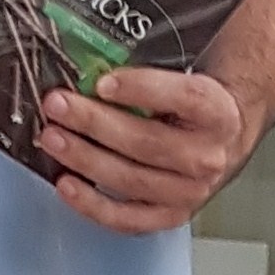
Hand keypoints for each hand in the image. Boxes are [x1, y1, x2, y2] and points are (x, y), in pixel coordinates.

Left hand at [36, 68, 255, 234]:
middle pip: (147, 142)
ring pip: (132, 180)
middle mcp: (207, 156)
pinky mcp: (170, 216)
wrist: (221, 140)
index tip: (102, 82)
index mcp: (216, 111)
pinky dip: (93, 204)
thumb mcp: (182, 73)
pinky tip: (66, 184)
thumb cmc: (191, 103)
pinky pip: (128, 219)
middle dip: (94, 122)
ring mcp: (190, 192)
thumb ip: (146, 62)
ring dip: (85, 159)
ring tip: (53, 138)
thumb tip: (93, 54)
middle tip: (58, 105)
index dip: (141, 89)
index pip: (183, 98)